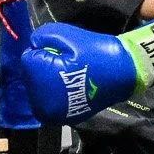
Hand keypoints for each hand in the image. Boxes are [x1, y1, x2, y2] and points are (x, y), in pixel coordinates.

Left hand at [20, 19, 153, 124]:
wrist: (125, 73)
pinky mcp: (62, 119)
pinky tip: (71, 85)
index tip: (64, 51)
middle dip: (45, 65)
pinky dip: (56, 91)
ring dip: (49, 78)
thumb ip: (42, 36)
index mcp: (41, 81)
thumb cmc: (96, 52)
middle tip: (69, 61)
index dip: (46, 50)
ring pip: (38, 88)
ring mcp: (52, 115)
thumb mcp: (66, 34)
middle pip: (31, 75)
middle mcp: (42, 104)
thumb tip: (32, 44)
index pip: (28, 58)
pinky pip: (49, 100)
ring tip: (71, 73)